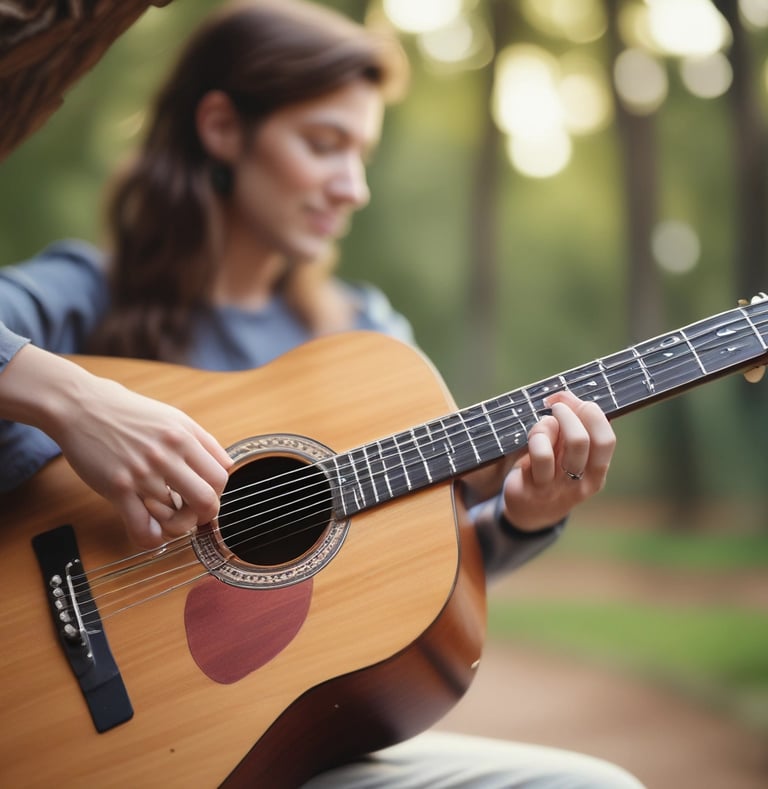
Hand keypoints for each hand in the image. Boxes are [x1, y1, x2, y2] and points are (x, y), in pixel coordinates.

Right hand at [1, 345, 231, 546]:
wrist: (82, 407)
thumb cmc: (129, 413)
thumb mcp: (174, 417)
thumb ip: (203, 441)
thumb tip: (226, 466)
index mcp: (184, 437)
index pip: (221, 477)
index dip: (218, 493)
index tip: (206, 496)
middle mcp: (167, 455)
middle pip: (206, 500)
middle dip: (205, 515)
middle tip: (194, 515)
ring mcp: (142, 474)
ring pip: (175, 518)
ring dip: (174, 524)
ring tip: (166, 517)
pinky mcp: (118, 488)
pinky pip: (142, 528)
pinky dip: (151, 539)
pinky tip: (151, 535)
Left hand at [500, 390, 615, 530]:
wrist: (531, 511)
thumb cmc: (554, 471)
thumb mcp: (570, 452)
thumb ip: (574, 425)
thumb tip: (564, 396)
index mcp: (596, 472)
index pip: (606, 440)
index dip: (592, 413)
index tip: (577, 402)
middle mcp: (579, 483)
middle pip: (581, 441)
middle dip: (567, 414)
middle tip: (556, 407)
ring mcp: (554, 489)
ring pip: (552, 449)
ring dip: (547, 426)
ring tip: (543, 423)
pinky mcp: (530, 490)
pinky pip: (536, 457)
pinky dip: (535, 437)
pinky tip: (531, 437)